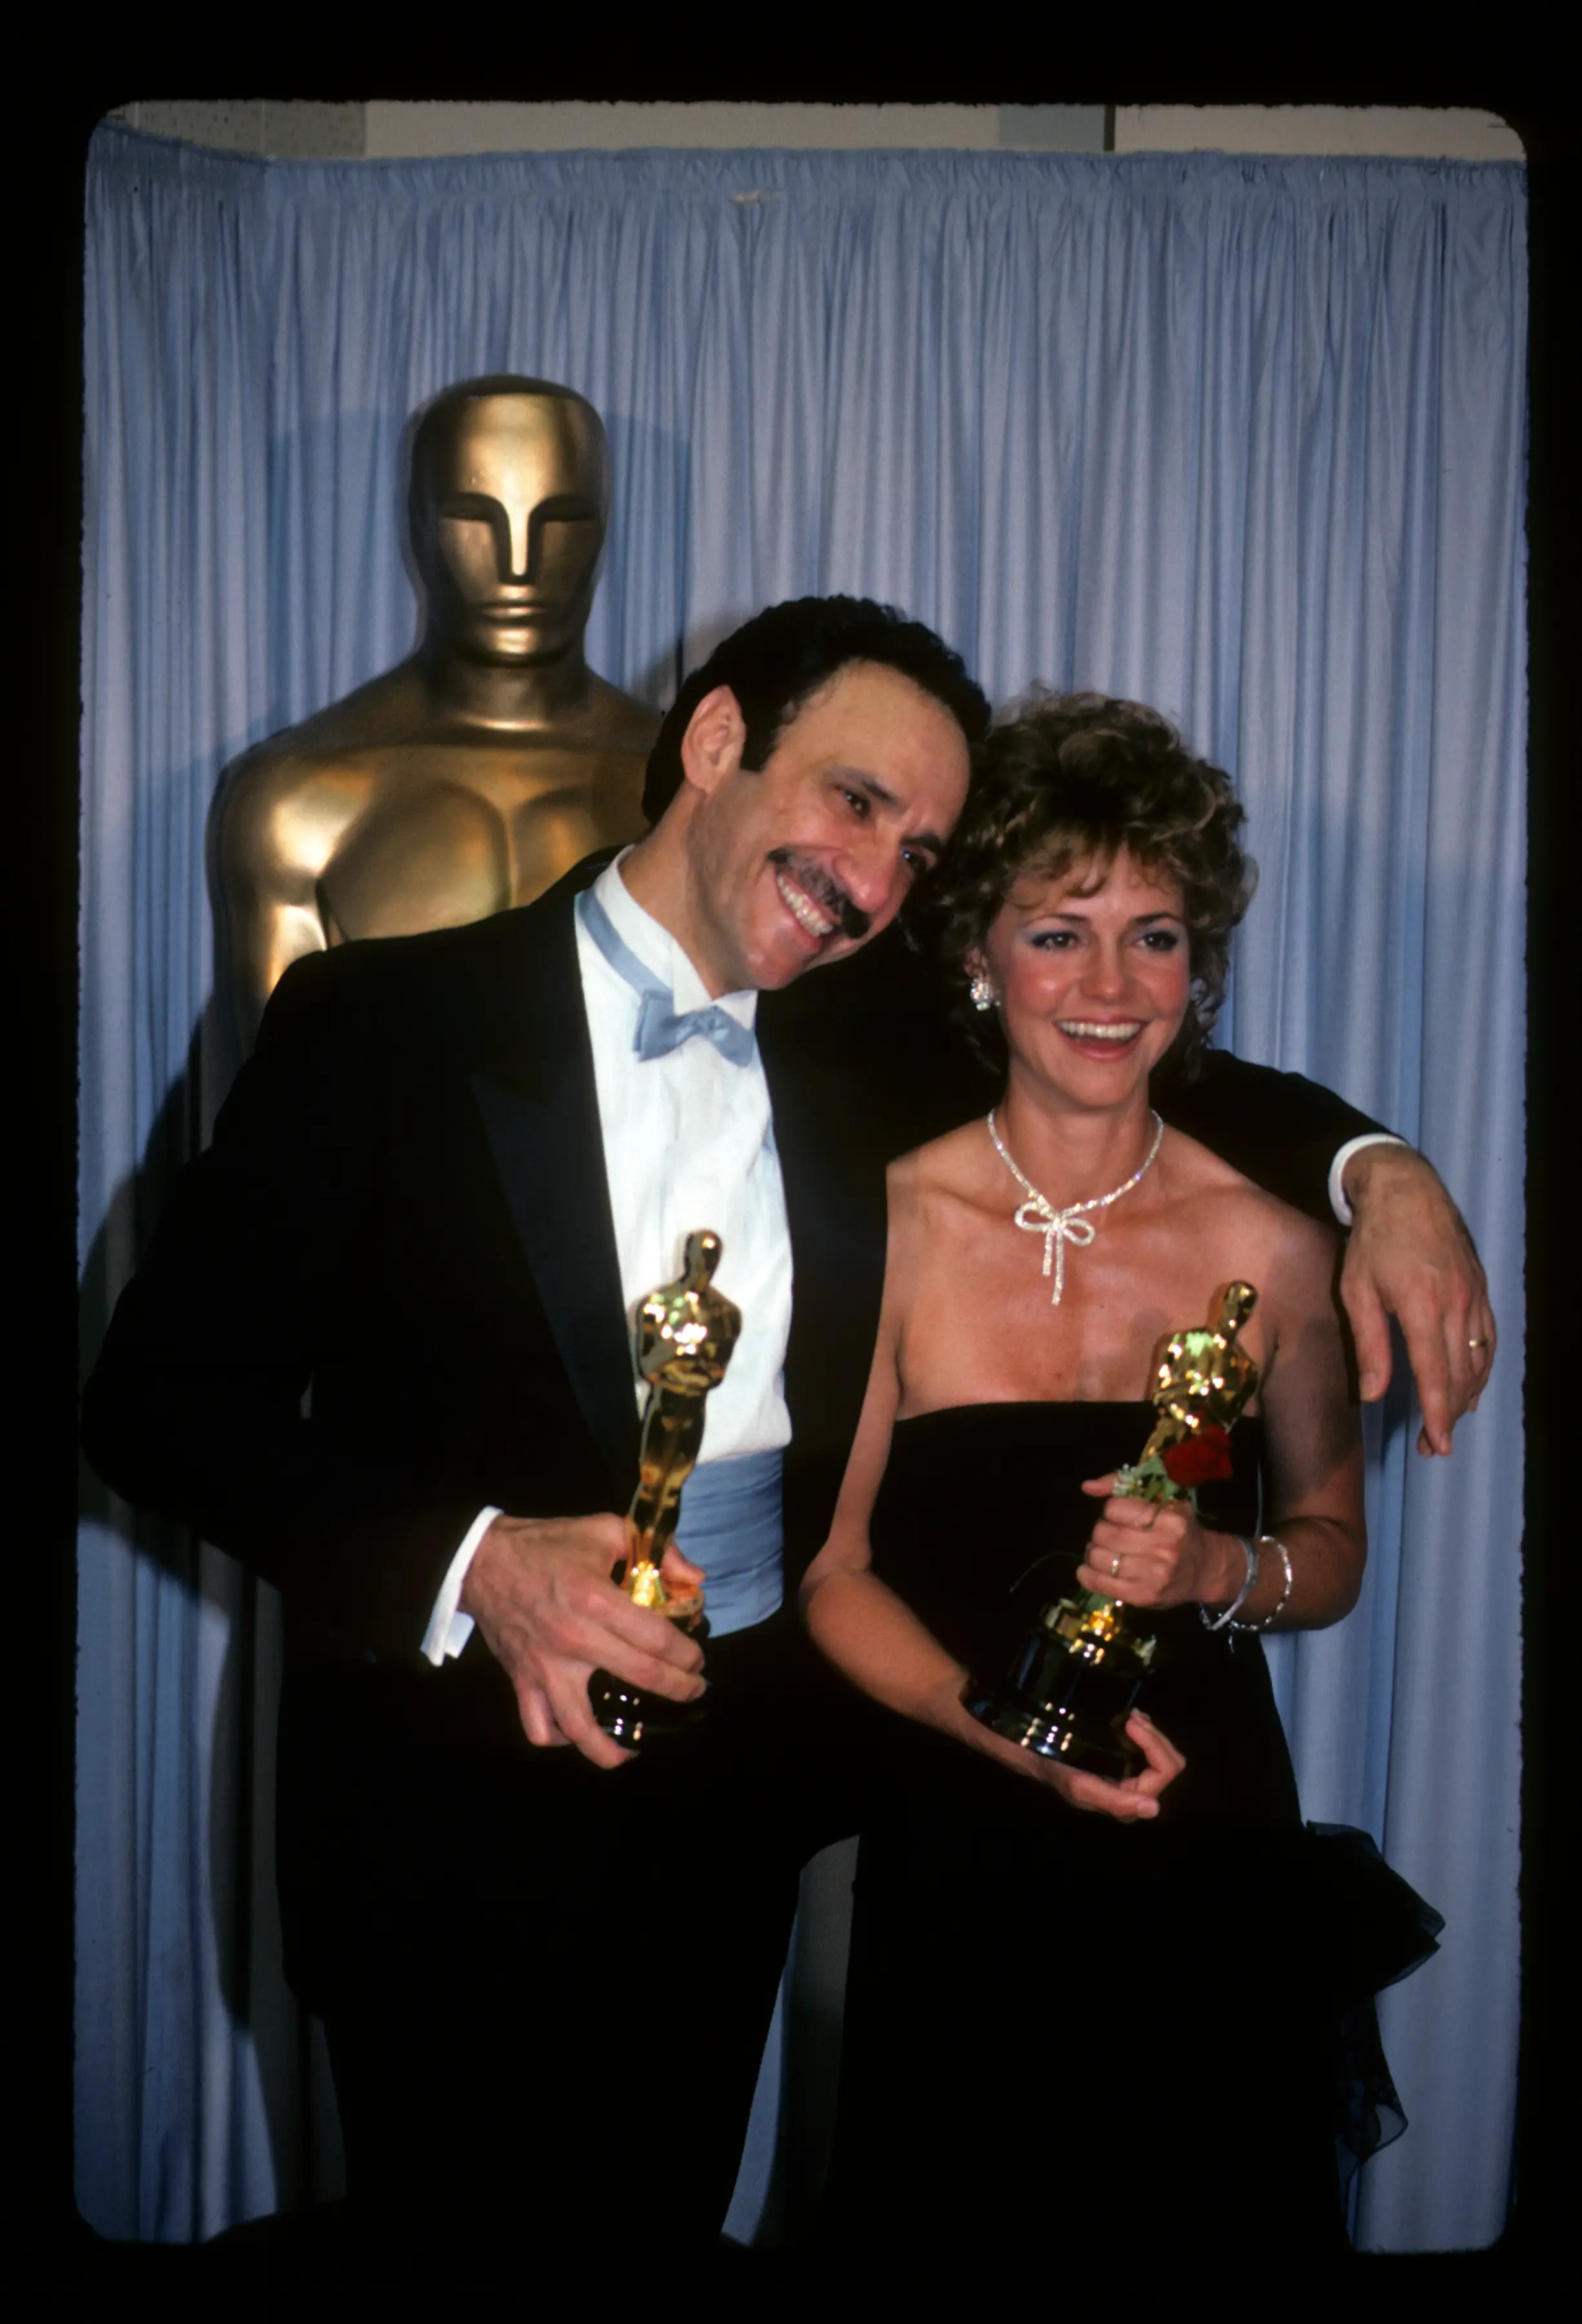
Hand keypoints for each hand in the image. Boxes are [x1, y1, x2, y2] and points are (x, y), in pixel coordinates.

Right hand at [460, 1514, 706, 1768]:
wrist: (483, 1560)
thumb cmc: (549, 1544)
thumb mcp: (605, 1529)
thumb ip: (658, 1549)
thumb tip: (695, 1579)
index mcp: (598, 1600)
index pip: (657, 1640)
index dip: (688, 1656)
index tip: (697, 1661)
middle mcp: (575, 1640)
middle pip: (641, 1679)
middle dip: (679, 1690)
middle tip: (692, 1691)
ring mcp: (545, 1667)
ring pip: (582, 1726)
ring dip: (615, 1745)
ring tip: (637, 1744)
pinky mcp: (521, 1680)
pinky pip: (539, 1727)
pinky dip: (560, 1739)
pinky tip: (579, 1733)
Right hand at [971, 1706, 1184, 1821]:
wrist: (1029, 1747)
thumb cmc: (1053, 1766)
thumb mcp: (1081, 1786)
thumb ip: (1117, 1800)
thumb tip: (1153, 1809)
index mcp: (1127, 1802)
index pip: (1164, 1772)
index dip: (1153, 1743)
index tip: (1128, 1720)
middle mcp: (1134, 1790)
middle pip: (1170, 1762)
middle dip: (1154, 1736)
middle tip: (1130, 1716)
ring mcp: (1130, 1772)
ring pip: (1162, 1750)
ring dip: (1147, 1730)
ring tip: (1126, 1716)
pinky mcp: (1123, 1757)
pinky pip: (1148, 1743)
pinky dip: (1141, 1728)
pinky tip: (1124, 1719)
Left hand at [1076, 1475, 1243, 1609]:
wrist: (1205, 1569)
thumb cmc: (1180, 1531)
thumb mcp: (1165, 1502)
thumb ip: (1123, 1488)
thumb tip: (1087, 1486)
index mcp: (1170, 1520)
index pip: (1116, 1509)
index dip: (1110, 1510)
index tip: (1115, 1515)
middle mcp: (1164, 1548)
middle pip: (1105, 1534)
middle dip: (1099, 1532)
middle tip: (1105, 1534)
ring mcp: (1154, 1575)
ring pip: (1099, 1558)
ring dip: (1093, 1553)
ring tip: (1101, 1551)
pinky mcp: (1144, 1596)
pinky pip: (1101, 1584)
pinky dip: (1088, 1575)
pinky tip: (1089, 1570)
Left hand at [1340, 1143, 1495, 1454]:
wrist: (1405, 1190)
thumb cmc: (1372, 1240)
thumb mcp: (1357, 1290)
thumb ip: (1368, 1345)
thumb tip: (1373, 1394)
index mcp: (1423, 1306)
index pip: (1436, 1375)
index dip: (1439, 1414)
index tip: (1439, 1444)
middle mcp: (1457, 1304)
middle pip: (1462, 1375)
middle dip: (1451, 1414)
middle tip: (1435, 1445)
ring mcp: (1474, 1295)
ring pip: (1479, 1359)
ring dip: (1468, 1395)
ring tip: (1450, 1421)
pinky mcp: (1480, 1288)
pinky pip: (1488, 1338)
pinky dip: (1481, 1367)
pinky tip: (1471, 1384)